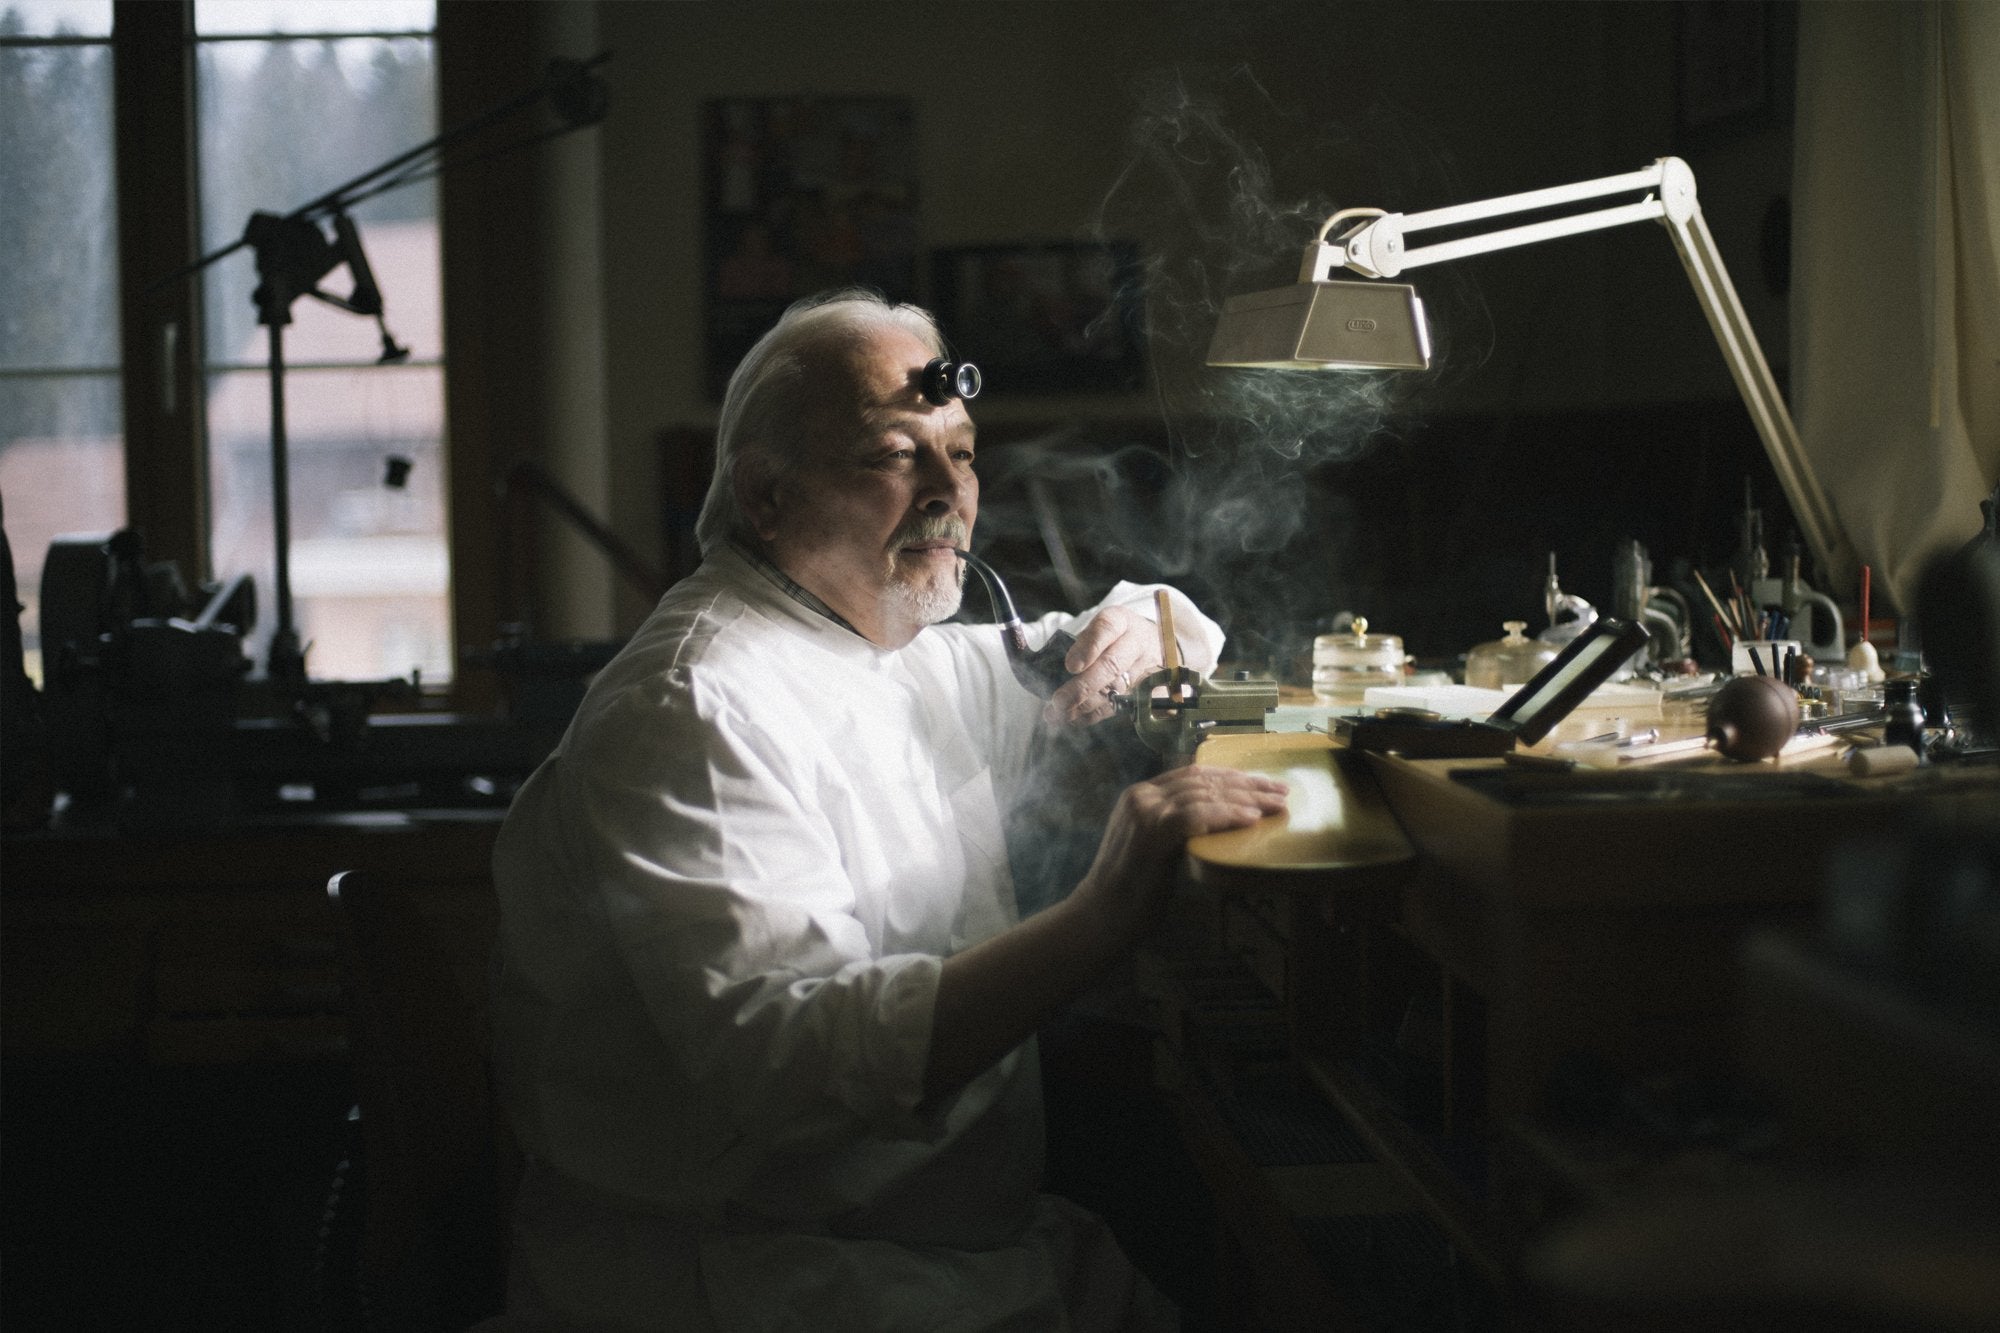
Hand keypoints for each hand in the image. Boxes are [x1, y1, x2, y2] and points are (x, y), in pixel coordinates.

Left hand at [1041, 604, 1164, 726]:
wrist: (1150, 645)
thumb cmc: (1113, 637)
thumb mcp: (1099, 627)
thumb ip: (1078, 643)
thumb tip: (1046, 667)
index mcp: (1121, 620)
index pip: (1107, 627)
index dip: (1089, 647)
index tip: (1071, 666)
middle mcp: (1136, 643)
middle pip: (1112, 664)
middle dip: (1083, 686)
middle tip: (1058, 701)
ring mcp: (1143, 668)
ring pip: (1113, 690)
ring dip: (1082, 705)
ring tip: (1056, 714)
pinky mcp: (1143, 691)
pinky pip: (1117, 706)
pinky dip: (1091, 715)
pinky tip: (1072, 718)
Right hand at [1073, 765, 1287, 943]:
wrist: (1102, 915)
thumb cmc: (1131, 889)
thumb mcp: (1155, 846)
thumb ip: (1175, 826)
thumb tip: (1216, 820)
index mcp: (1141, 794)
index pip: (1194, 774)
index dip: (1233, 776)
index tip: (1264, 784)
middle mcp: (1141, 796)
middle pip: (1204, 780)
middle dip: (1248, 785)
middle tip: (1282, 792)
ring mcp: (1144, 813)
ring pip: (1204, 795)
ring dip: (1245, 800)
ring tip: (1275, 806)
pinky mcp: (1151, 834)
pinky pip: (1196, 816)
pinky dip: (1225, 815)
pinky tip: (1249, 819)